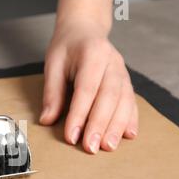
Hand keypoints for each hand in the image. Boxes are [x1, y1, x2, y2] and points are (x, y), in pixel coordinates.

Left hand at [40, 21, 137, 153]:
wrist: (85, 30)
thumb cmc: (67, 48)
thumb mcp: (53, 64)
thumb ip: (52, 92)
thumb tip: (47, 120)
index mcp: (92, 54)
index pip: (86, 89)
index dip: (79, 114)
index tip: (72, 136)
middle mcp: (112, 62)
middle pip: (109, 97)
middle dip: (100, 125)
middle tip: (90, 148)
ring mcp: (123, 72)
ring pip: (124, 101)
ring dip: (117, 126)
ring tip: (108, 147)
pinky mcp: (127, 81)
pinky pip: (132, 101)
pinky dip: (131, 119)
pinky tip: (129, 135)